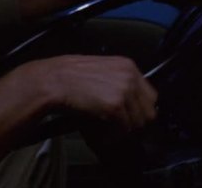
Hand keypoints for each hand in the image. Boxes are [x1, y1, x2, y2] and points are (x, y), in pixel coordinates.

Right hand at [17, 55, 156, 131]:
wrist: (52, 80)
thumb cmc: (66, 75)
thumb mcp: (97, 68)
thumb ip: (116, 80)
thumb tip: (126, 100)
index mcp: (127, 65)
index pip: (150, 95)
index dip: (139, 110)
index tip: (130, 118)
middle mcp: (129, 76)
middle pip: (149, 111)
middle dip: (134, 123)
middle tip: (118, 129)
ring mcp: (124, 90)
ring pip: (138, 123)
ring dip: (122, 131)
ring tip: (106, 131)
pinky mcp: (115, 106)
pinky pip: (123, 129)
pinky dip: (112, 136)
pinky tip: (100, 133)